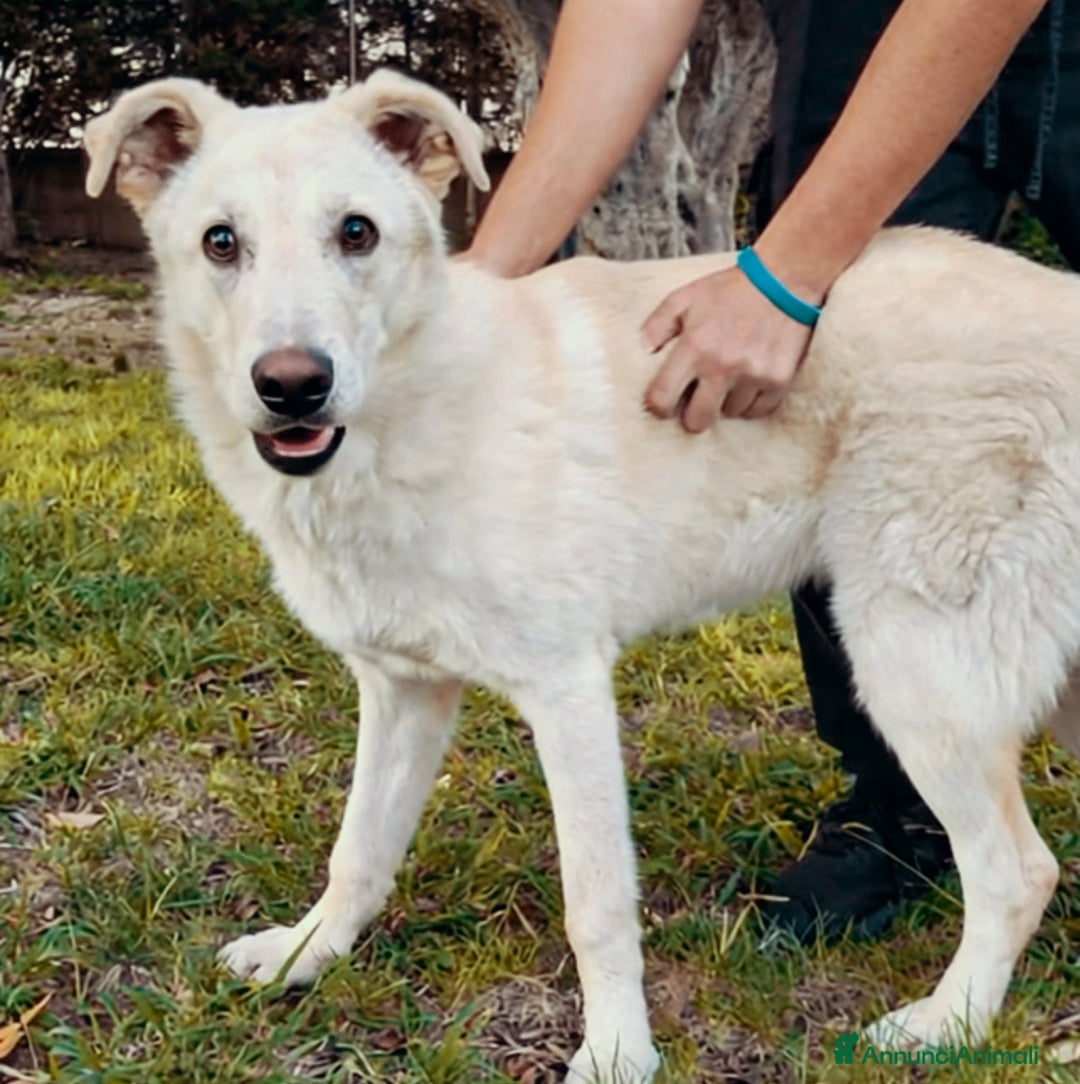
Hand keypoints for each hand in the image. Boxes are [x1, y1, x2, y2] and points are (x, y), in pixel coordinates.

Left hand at [641, 266, 817, 430]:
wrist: (784, 280)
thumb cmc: (731, 290)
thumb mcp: (684, 298)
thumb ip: (657, 325)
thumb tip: (641, 351)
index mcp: (694, 346)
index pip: (662, 398)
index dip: (658, 406)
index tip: (663, 403)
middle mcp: (723, 365)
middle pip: (697, 421)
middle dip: (692, 415)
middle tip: (697, 400)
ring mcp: (753, 375)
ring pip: (730, 413)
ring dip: (726, 401)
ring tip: (730, 375)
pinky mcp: (779, 380)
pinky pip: (758, 410)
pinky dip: (751, 400)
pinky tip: (749, 379)